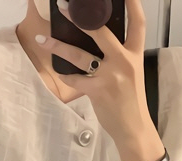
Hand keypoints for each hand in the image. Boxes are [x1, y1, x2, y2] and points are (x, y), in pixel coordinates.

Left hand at [36, 0, 154, 144]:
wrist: (133, 127)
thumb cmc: (131, 102)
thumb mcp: (132, 74)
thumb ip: (120, 58)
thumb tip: (100, 45)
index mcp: (135, 55)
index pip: (138, 23)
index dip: (133, 4)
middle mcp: (124, 61)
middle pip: (100, 31)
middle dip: (80, 17)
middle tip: (64, 6)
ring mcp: (110, 75)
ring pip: (79, 55)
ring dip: (59, 46)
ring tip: (43, 39)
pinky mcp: (97, 90)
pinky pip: (75, 79)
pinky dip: (66, 76)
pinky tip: (60, 73)